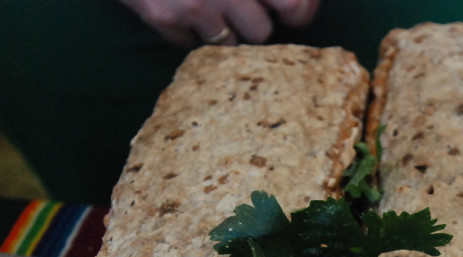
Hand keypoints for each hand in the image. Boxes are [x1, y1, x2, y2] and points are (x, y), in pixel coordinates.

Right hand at [120, 0, 320, 49]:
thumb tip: (299, 8)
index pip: (295, 7)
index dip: (297, 12)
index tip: (287, 9)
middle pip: (262, 33)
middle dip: (252, 22)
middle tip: (236, 4)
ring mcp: (195, 5)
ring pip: (229, 45)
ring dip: (222, 31)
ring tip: (207, 4)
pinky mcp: (163, 17)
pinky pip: (189, 45)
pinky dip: (187, 32)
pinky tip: (177, 6)